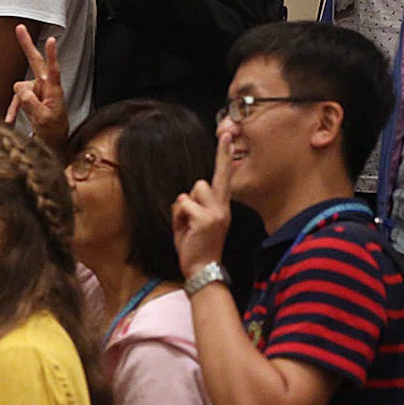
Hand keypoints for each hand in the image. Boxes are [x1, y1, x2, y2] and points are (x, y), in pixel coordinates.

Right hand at [4, 24, 69, 152]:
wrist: (53, 140)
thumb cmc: (53, 130)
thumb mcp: (43, 120)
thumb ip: (33, 104)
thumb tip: (21, 89)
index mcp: (53, 90)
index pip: (53, 69)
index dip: (51, 55)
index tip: (51, 40)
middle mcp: (45, 86)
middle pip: (35, 61)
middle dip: (27, 45)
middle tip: (20, 28)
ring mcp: (36, 90)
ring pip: (19, 88)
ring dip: (17, 103)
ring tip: (20, 118)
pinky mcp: (29, 96)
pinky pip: (15, 98)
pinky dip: (12, 109)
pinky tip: (10, 120)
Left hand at [172, 131, 234, 278]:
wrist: (202, 268)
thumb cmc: (196, 245)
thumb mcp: (196, 222)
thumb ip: (194, 205)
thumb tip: (185, 197)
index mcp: (221, 207)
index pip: (223, 176)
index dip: (224, 156)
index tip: (225, 135)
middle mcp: (223, 207)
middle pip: (203, 181)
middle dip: (191, 195)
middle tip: (202, 186)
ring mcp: (216, 213)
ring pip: (191, 191)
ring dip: (182, 208)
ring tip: (187, 225)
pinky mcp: (206, 219)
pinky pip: (183, 205)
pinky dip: (178, 217)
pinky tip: (186, 231)